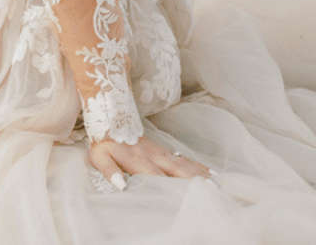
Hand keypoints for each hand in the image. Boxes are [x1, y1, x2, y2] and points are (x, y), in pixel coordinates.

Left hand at [89, 135, 213, 189]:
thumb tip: (120, 186)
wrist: (110, 116)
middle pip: (176, 171)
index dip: (169, 189)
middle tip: (211, 191)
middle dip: (193, 182)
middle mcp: (153, 156)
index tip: (185, 198)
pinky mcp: (162, 150)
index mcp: (138, 161)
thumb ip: (110, 171)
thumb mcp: (99, 156)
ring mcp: (160, 152)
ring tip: (216, 184)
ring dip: (199, 174)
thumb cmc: (104, 140)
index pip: (156, 178)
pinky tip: (208, 172)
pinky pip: (182, 158)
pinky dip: (196, 166)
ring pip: (183, 164)